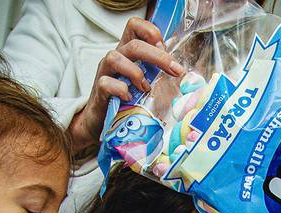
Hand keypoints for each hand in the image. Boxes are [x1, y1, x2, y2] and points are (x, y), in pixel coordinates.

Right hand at [68, 17, 184, 152]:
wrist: (101, 119)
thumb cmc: (126, 99)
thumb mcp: (143, 81)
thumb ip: (156, 72)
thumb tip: (182, 72)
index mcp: (127, 52)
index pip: (134, 26)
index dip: (150, 32)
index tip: (165, 48)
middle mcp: (115, 58)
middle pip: (133, 44)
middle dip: (157, 56)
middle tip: (174, 70)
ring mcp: (105, 72)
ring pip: (115, 57)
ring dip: (136, 72)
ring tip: (146, 88)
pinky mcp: (99, 90)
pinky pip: (106, 83)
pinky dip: (120, 89)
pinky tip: (129, 98)